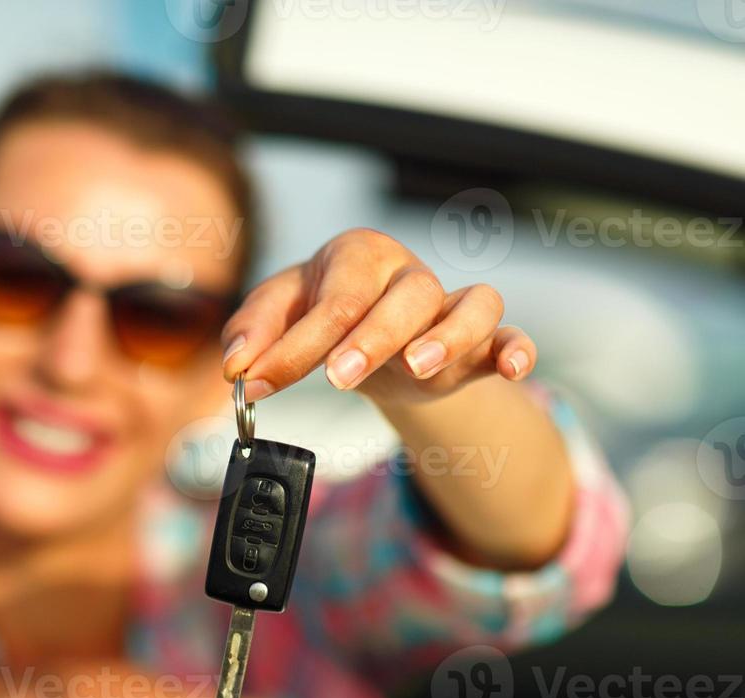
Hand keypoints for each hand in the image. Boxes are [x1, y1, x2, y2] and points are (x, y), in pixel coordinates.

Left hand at [221, 229, 535, 406]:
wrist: (369, 338)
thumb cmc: (322, 313)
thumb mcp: (279, 313)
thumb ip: (253, 333)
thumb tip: (236, 366)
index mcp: (358, 257)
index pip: (331, 301)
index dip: (294, 346)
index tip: (257, 383)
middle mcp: (409, 275)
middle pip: (403, 298)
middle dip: (371, 338)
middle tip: (338, 376)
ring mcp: (449, 307)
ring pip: (471, 306)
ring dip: (447, 337)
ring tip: (415, 368)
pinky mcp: (481, 342)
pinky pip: (511, 335)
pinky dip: (517, 348)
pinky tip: (513, 367)